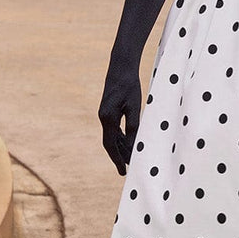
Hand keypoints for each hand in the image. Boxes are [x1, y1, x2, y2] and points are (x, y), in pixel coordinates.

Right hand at [98, 58, 140, 174]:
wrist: (121, 66)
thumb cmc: (130, 85)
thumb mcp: (135, 107)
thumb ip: (133, 126)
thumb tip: (134, 145)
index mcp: (108, 118)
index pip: (110, 144)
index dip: (117, 159)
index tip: (123, 170)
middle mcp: (103, 117)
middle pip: (110, 143)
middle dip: (118, 156)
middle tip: (126, 170)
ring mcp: (104, 113)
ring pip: (111, 136)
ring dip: (119, 148)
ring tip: (128, 159)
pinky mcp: (108, 109)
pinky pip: (113, 128)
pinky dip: (119, 138)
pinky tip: (127, 142)